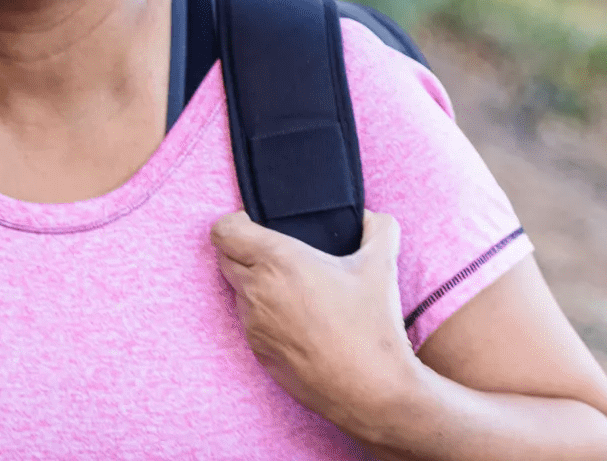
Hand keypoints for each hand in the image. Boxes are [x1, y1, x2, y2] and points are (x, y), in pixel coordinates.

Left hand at [210, 210, 418, 436]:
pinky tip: (298, 318)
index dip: (236, 221)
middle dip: (243, 249)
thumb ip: (378, 227)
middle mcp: (256, 291)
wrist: (370, 390)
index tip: (257, 223)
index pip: (224, 231)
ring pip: (237, 291)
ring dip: (254, 283)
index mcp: (277, 261)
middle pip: (225, 258)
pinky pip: (250, 321)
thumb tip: (370, 217)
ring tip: (292, 286)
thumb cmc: (371, 326)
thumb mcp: (382, 265)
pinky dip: (265, 313)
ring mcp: (253, 325)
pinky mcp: (258, 352)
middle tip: (278, 251)